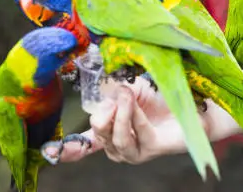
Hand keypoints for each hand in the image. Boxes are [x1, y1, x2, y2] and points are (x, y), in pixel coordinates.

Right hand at [53, 77, 209, 163]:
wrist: (192, 105)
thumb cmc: (160, 98)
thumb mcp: (132, 90)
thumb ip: (114, 93)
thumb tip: (102, 98)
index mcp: (109, 133)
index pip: (83, 145)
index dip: (66, 150)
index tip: (50, 152)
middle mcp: (118, 146)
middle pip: (98, 134)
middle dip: (105, 112)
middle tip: (118, 93)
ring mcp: (134, 151)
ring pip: (116, 138)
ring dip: (121, 114)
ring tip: (127, 96)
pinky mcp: (151, 149)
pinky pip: (137, 135)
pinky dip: (136, 118)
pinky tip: (139, 106)